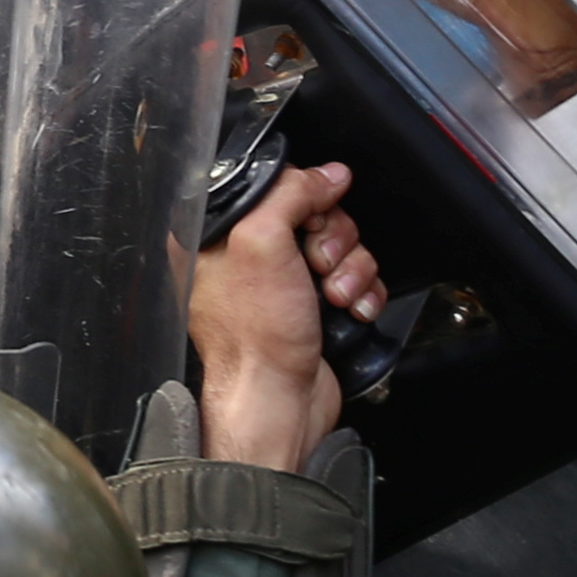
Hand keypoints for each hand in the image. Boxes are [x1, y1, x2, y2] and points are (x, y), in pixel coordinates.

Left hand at [191, 162, 373, 469]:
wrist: (279, 401)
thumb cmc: (255, 336)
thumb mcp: (262, 243)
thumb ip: (290, 194)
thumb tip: (326, 174)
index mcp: (216, 234)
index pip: (273, 184)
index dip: (302, 196)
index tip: (310, 217)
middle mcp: (246, 255)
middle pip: (315, 212)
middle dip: (332, 239)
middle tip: (318, 265)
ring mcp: (283, 282)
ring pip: (340, 245)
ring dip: (349, 269)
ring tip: (334, 296)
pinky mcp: (314, 306)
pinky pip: (354, 277)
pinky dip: (360, 291)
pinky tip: (350, 309)